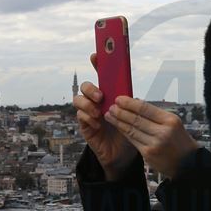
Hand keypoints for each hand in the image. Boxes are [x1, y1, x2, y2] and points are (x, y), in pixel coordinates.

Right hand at [73, 53, 137, 180]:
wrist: (124, 154)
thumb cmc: (129, 131)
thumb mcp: (133, 115)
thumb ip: (130, 102)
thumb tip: (129, 94)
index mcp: (109, 94)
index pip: (101, 76)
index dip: (97, 64)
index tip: (95, 55)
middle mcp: (97, 101)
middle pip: (85, 86)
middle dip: (91, 89)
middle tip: (101, 96)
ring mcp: (89, 112)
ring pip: (78, 100)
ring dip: (87, 104)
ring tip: (98, 112)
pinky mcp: (85, 125)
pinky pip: (80, 117)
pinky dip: (88, 118)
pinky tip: (98, 124)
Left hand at [104, 96, 197, 178]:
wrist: (187, 163)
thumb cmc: (179, 141)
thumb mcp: (173, 123)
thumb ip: (156, 115)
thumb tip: (136, 103)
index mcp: (169, 120)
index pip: (145, 108)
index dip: (130, 103)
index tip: (119, 99)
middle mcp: (162, 131)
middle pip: (136, 118)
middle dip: (121, 111)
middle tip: (111, 106)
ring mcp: (154, 143)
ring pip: (132, 129)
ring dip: (118, 121)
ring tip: (110, 115)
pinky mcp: (148, 154)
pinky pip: (132, 140)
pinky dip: (124, 132)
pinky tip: (118, 127)